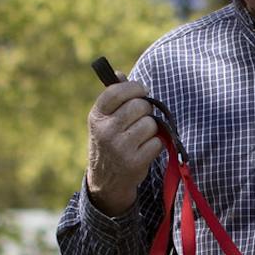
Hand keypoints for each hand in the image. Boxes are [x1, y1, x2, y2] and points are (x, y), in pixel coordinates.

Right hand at [85, 80, 162, 215]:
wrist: (106, 179)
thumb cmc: (110, 141)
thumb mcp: (105, 120)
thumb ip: (114, 97)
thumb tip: (119, 74)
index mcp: (96, 116)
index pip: (116, 91)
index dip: (134, 87)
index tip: (142, 91)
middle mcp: (106, 131)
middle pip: (139, 106)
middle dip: (146, 110)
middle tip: (142, 118)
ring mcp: (120, 147)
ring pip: (150, 124)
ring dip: (151, 129)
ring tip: (141, 136)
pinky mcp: (134, 162)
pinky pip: (157, 142)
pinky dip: (156, 145)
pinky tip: (145, 149)